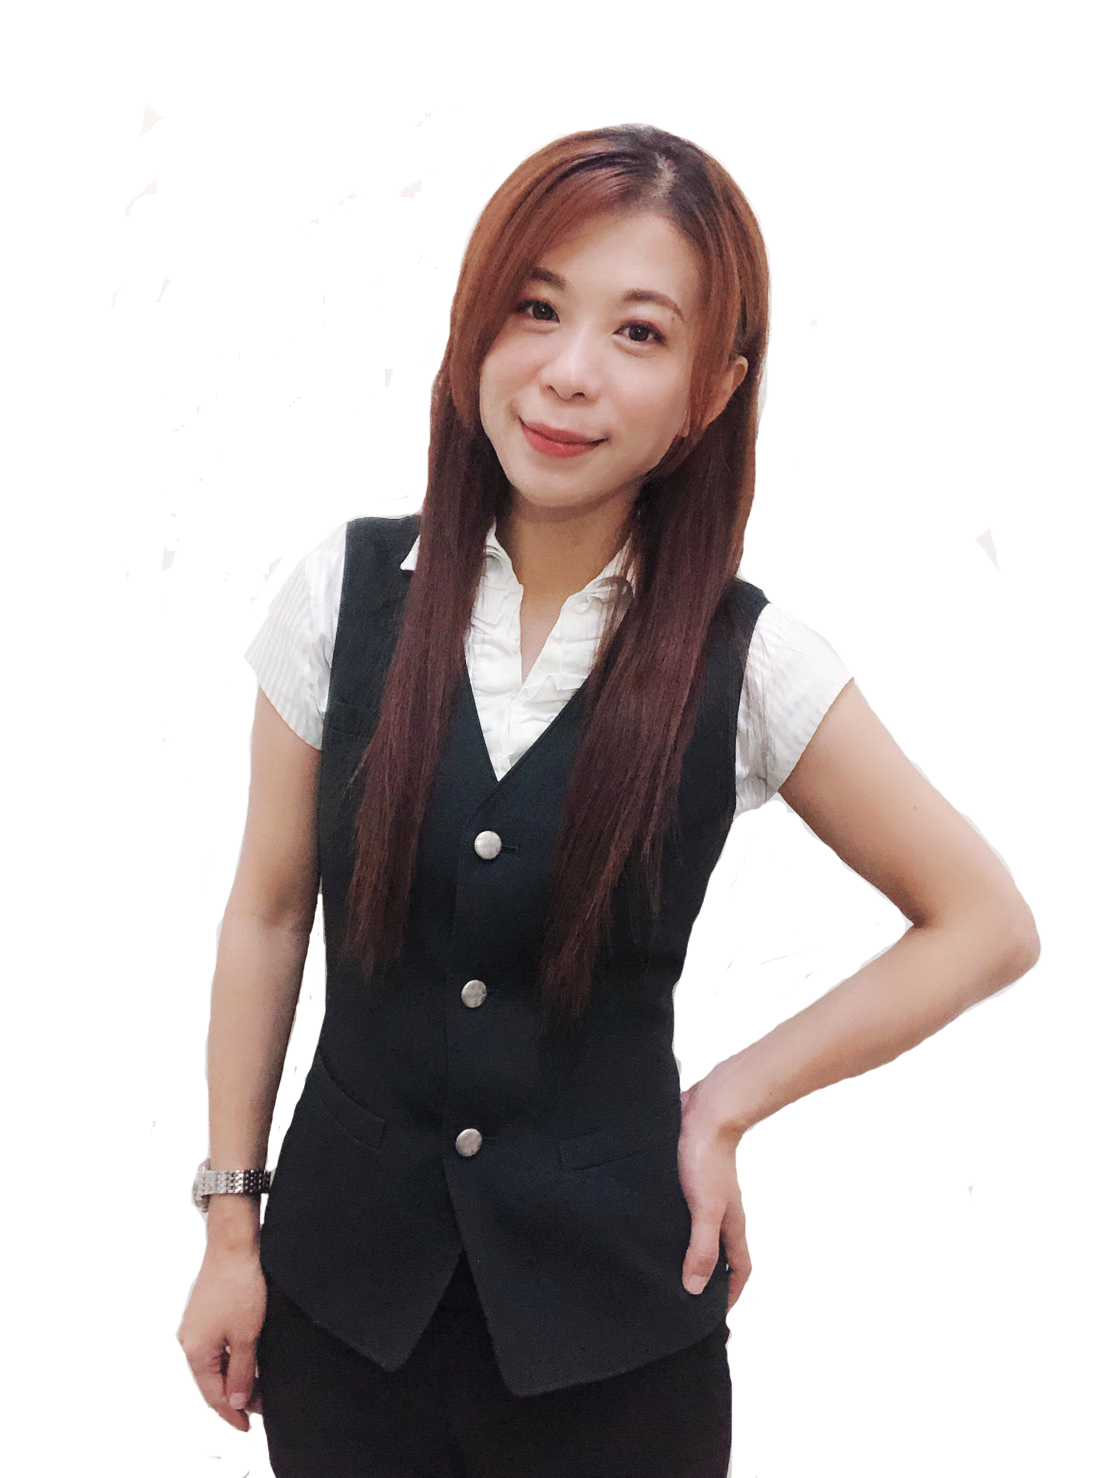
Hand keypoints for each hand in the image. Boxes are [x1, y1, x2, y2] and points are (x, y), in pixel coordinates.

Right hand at [177, 1243, 267, 1437]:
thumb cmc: (238, 1284)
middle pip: (210, 1381)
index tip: (245, 1427)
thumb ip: (241, 1372)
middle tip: (253, 1414)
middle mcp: (189, 1341)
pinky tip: (245, 1363)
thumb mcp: (247, 1336)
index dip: (231, 1414)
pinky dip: (229, 1360)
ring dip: (232, 1379)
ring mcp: (194, 1326)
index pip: (213, 1395)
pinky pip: (215, 1346)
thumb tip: (235, 1400)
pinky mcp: (204, 1313)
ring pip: (213, 1363)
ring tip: (254, 1391)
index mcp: (194, 1351)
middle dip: (232, 1399)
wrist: (233, 1245)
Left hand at [677, 1080, 752, 1313]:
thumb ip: (701, 1247)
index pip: (739, 1268)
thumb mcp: (704, 1207)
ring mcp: (705, 1194)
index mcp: (731, 1223)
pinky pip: (684, 1210)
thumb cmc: (707, 1155)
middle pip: (720, 1253)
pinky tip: (653, 1225)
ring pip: (701, 1231)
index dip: (731, 1294)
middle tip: (686, 1299)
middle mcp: (721, 1212)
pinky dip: (675, 1224)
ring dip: (690, 1250)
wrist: (706, 1108)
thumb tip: (695, 1290)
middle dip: (709, 1278)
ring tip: (663, 1267)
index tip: (716, 1317)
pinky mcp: (688, 1177)